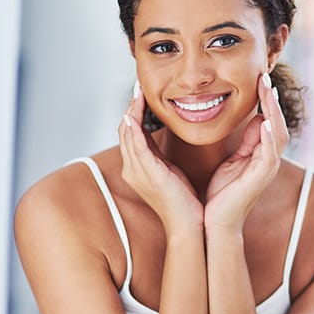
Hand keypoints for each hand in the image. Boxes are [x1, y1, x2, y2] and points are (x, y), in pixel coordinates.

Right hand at [118, 83, 203, 236]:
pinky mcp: (147, 174)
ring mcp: (137, 172)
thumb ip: (165, 155)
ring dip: (130, 111)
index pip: (131, 134)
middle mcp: (132, 169)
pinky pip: (136, 146)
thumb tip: (169, 136)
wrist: (189, 226)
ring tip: (137, 93)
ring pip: (127, 135)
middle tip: (137, 87)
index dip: (134, 113)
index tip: (142, 95)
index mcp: (139, 169)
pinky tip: (134, 114)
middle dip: (130, 107)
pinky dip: (133, 128)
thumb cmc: (185, 202)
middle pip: (125, 131)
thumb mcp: (172, 172)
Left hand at [204, 73, 288, 233]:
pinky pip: (270, 155)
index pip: (269, 119)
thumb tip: (253, 119)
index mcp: (260, 153)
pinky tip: (266, 123)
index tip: (259, 77)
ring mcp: (267, 169)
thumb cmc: (220, 194)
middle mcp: (268, 159)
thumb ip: (243, 142)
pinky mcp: (261, 178)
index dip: (266, 99)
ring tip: (268, 91)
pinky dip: (270, 138)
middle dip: (272, 99)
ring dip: (274, 111)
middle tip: (264, 75)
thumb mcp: (231, 161)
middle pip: (278, 122)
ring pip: (279, 134)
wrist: (215, 223)